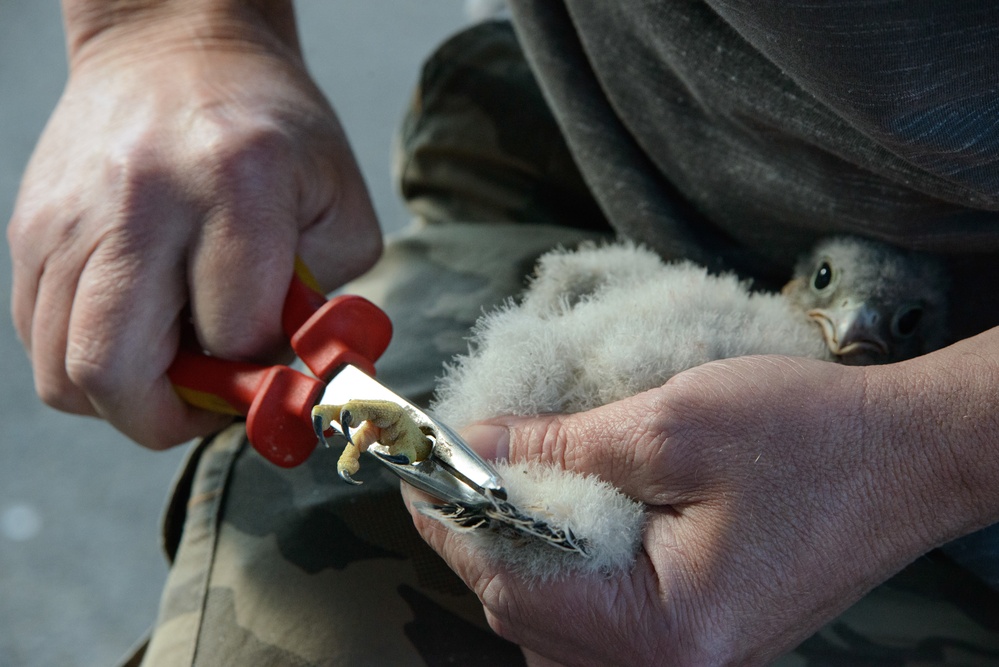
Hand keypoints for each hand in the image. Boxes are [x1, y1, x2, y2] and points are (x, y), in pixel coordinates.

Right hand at [8, 5, 380, 447]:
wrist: (171, 49)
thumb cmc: (271, 127)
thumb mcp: (337, 204)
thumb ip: (327, 302)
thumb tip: (286, 380)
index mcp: (236, 185)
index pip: (232, 335)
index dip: (256, 371)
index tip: (268, 364)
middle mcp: (139, 202)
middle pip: (112, 373)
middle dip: (166, 421)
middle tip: (205, 399)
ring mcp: (68, 218)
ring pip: (62, 372)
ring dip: (124, 395)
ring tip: (172, 357)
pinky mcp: (29, 230)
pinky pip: (39, 338)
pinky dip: (87, 360)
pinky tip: (136, 326)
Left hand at [406, 356, 962, 664]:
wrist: (906, 457)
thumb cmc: (809, 436)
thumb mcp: (671, 423)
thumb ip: (560, 445)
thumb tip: (477, 444)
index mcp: (664, 628)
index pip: (511, 580)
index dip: (451, 518)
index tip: (419, 469)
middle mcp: (669, 664)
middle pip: (523, 610)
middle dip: (477, 535)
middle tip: (456, 470)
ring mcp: (684, 655)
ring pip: (553, 621)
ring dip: (516, 552)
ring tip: (502, 489)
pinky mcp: (696, 632)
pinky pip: (596, 618)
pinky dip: (561, 568)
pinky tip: (559, 520)